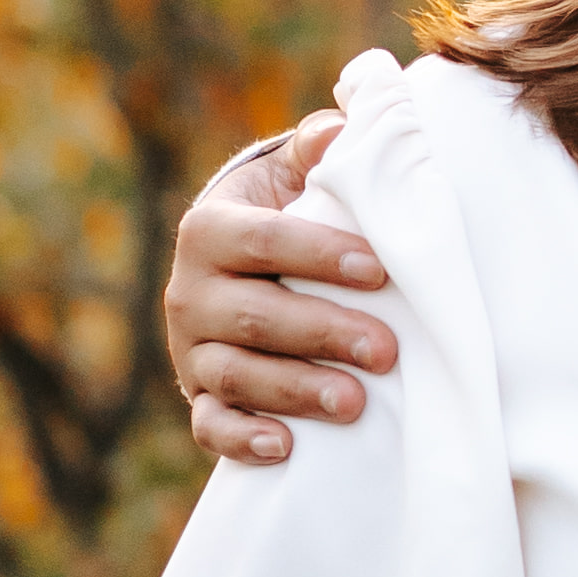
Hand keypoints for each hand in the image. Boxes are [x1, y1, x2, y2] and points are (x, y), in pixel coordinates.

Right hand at [173, 117, 402, 458]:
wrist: (240, 265)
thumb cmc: (286, 214)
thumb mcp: (292, 175)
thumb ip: (316, 148)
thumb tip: (343, 128)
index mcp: (211, 230)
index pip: (265, 241)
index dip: (319, 254)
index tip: (379, 269)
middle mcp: (190, 292)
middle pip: (255, 318)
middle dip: (323, 333)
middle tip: (387, 350)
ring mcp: (190, 350)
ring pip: (236, 375)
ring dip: (295, 390)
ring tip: (354, 403)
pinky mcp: (198, 395)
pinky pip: (211, 425)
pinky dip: (243, 440)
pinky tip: (286, 448)